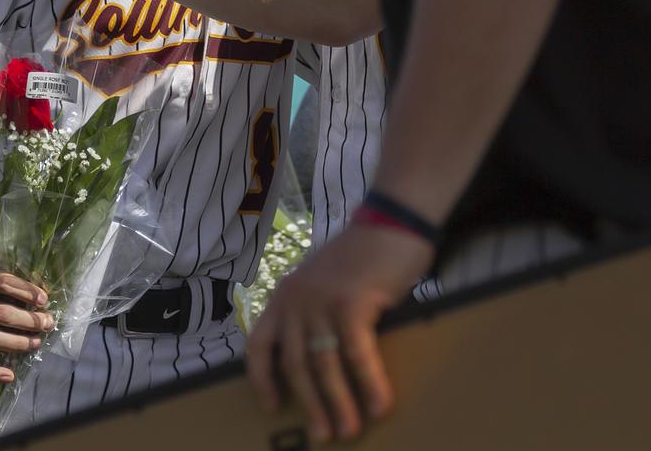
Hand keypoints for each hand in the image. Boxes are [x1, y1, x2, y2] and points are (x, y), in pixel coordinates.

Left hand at [246, 224, 432, 442]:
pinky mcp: (350, 302)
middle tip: (322, 435)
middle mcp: (295, 299)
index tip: (271, 406)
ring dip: (337, 403)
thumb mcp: (326, 284)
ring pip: (323, 364)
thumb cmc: (365, 256)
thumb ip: (319, 315)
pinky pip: (357, 354)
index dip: (262, 379)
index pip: (258, 343)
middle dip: (309, 404)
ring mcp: (320, 300)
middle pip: (295, 364)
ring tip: (349, 431)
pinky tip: (379, 406)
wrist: (392, 221)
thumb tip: (329, 365)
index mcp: (285, 295)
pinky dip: (369, 384)